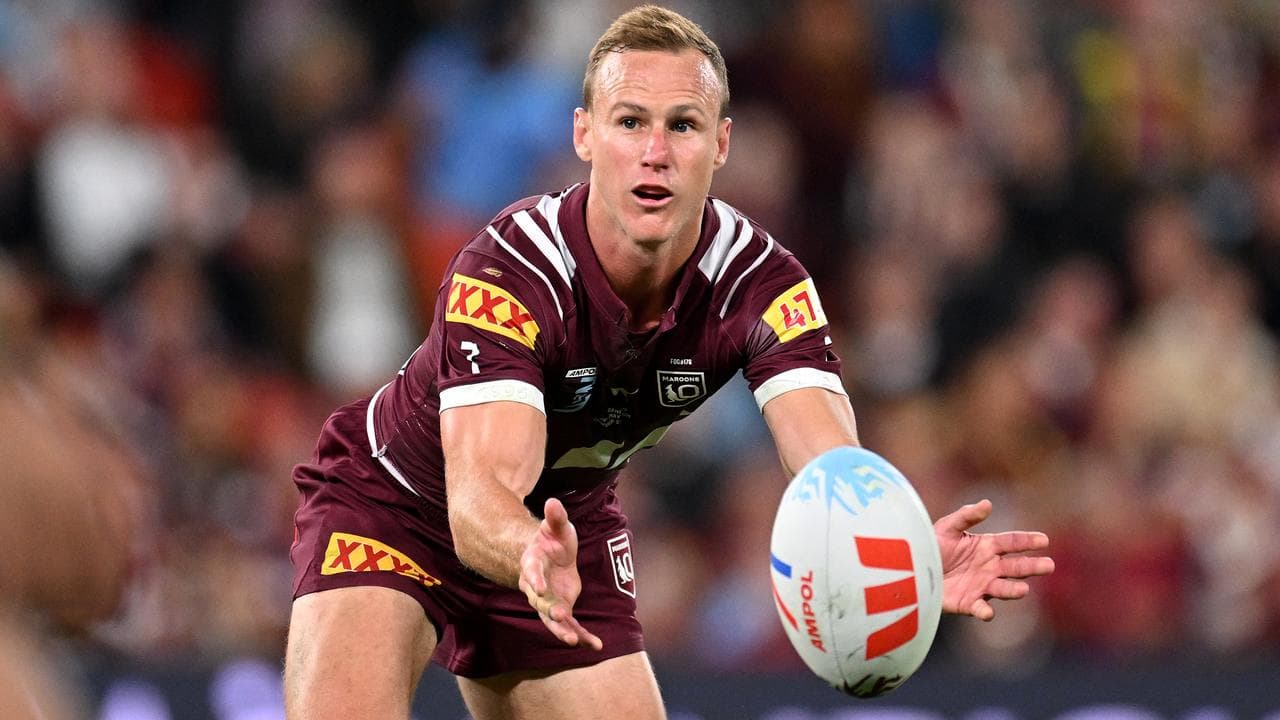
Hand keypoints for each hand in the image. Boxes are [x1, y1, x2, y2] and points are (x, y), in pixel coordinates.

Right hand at [518, 498, 603, 649]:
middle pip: (540, 603)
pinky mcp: (562, 609)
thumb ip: (555, 518)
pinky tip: (596, 645)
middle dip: (549, 612)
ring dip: (564, 631)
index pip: (531, 573)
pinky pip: (571, 625)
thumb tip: (553, 501)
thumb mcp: (557, 526)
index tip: (540, 587)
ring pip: (554, 621)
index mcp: (532, 565)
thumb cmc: (551, 539)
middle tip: (559, 618)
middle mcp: (537, 588)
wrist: (549, 556)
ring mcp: (549, 601)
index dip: (535, 579)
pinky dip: (582, 636)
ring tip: (574, 641)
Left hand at [934, 499, 1054, 620]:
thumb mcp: (947, 527)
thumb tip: (988, 503)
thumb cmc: (933, 545)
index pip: (1013, 542)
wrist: (914, 569)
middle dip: (1032, 566)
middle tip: (1049, 565)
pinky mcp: (968, 603)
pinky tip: (988, 611)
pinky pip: (980, 609)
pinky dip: (985, 611)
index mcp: (987, 547)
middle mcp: (990, 567)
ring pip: (1004, 589)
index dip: (1028, 541)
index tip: (1044, 540)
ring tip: (1023, 589)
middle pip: (1016, 567)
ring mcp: (982, 586)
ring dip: (1014, 590)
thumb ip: (967, 515)